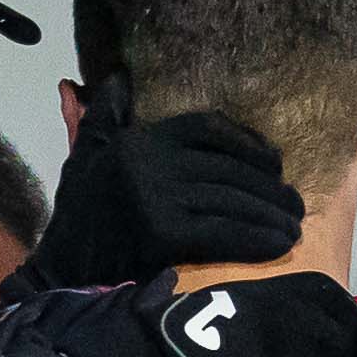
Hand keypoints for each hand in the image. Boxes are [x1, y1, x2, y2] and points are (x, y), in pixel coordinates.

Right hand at [30, 113, 301, 286]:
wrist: (60, 278)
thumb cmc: (77, 222)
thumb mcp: (85, 160)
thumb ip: (104, 120)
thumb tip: (117, 78)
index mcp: (138, 140)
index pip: (209, 128)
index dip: (250, 144)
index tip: (275, 164)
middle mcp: (148, 162)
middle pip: (228, 168)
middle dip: (268, 189)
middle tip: (295, 206)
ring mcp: (156, 197)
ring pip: (232, 201)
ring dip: (271, 217)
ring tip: (294, 229)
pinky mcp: (164, 234)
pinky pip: (225, 232)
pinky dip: (258, 240)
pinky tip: (280, 246)